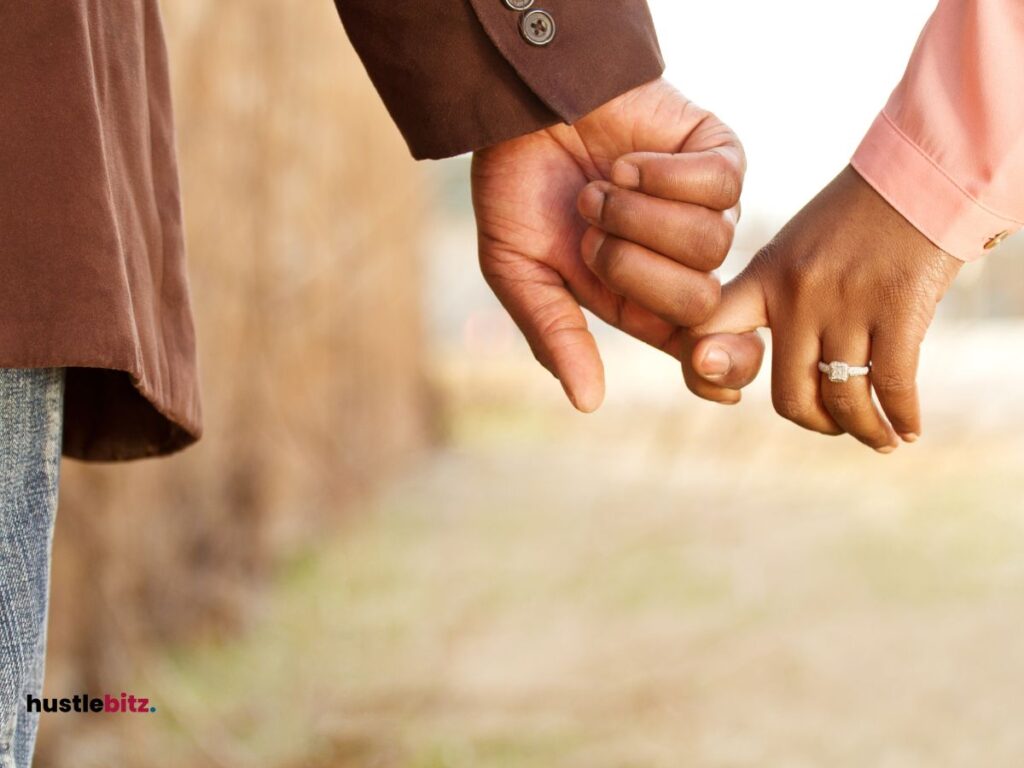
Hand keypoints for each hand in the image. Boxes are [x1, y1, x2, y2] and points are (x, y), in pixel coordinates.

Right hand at [472, 77, 761, 411]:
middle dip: (633, 267)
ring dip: (639, 215)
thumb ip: (553, 333)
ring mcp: (705, 208)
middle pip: (701, 301)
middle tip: (589, 232)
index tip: (706, 369)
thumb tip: (587, 403)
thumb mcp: (517, 270)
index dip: (719, 368)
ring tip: (601, 188)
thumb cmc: (517, 187)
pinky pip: (720, 184)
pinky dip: (664, 175)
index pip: (701, 349)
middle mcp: (680, 261)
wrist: (521, 104)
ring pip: (711, 242)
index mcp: (638, 299)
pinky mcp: (717, 156)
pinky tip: (627, 163)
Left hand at [683, 166, 961, 450]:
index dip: (704, 375)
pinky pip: (892, 386)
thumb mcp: (794, 248)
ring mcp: (847, 304)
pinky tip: (909, 429)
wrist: (919, 177)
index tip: (728, 394)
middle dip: (815, 423)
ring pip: (843, 400)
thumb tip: (751, 358)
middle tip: (833, 424)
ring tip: (880, 438)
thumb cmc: (854, 221)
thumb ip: (771, 298)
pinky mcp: (898, 308)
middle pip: (790, 396)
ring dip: (865, 432)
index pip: (705, 331)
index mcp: (764, 277)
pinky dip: (902, 420)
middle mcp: (798, 295)